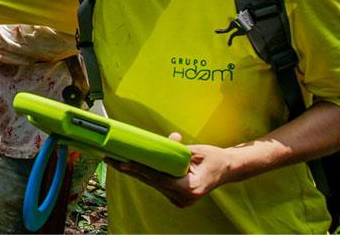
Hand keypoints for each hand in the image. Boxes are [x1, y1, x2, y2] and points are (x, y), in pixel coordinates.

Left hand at [106, 133, 233, 207]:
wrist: (228, 169)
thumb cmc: (215, 159)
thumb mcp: (198, 151)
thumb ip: (181, 149)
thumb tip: (171, 139)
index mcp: (190, 190)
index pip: (158, 178)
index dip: (140, 170)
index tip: (124, 163)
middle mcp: (183, 198)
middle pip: (151, 182)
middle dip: (131, 170)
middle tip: (111, 159)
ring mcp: (180, 200)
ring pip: (152, 184)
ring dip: (135, 172)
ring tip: (115, 161)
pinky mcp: (176, 197)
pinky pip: (157, 184)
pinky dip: (146, 174)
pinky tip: (130, 166)